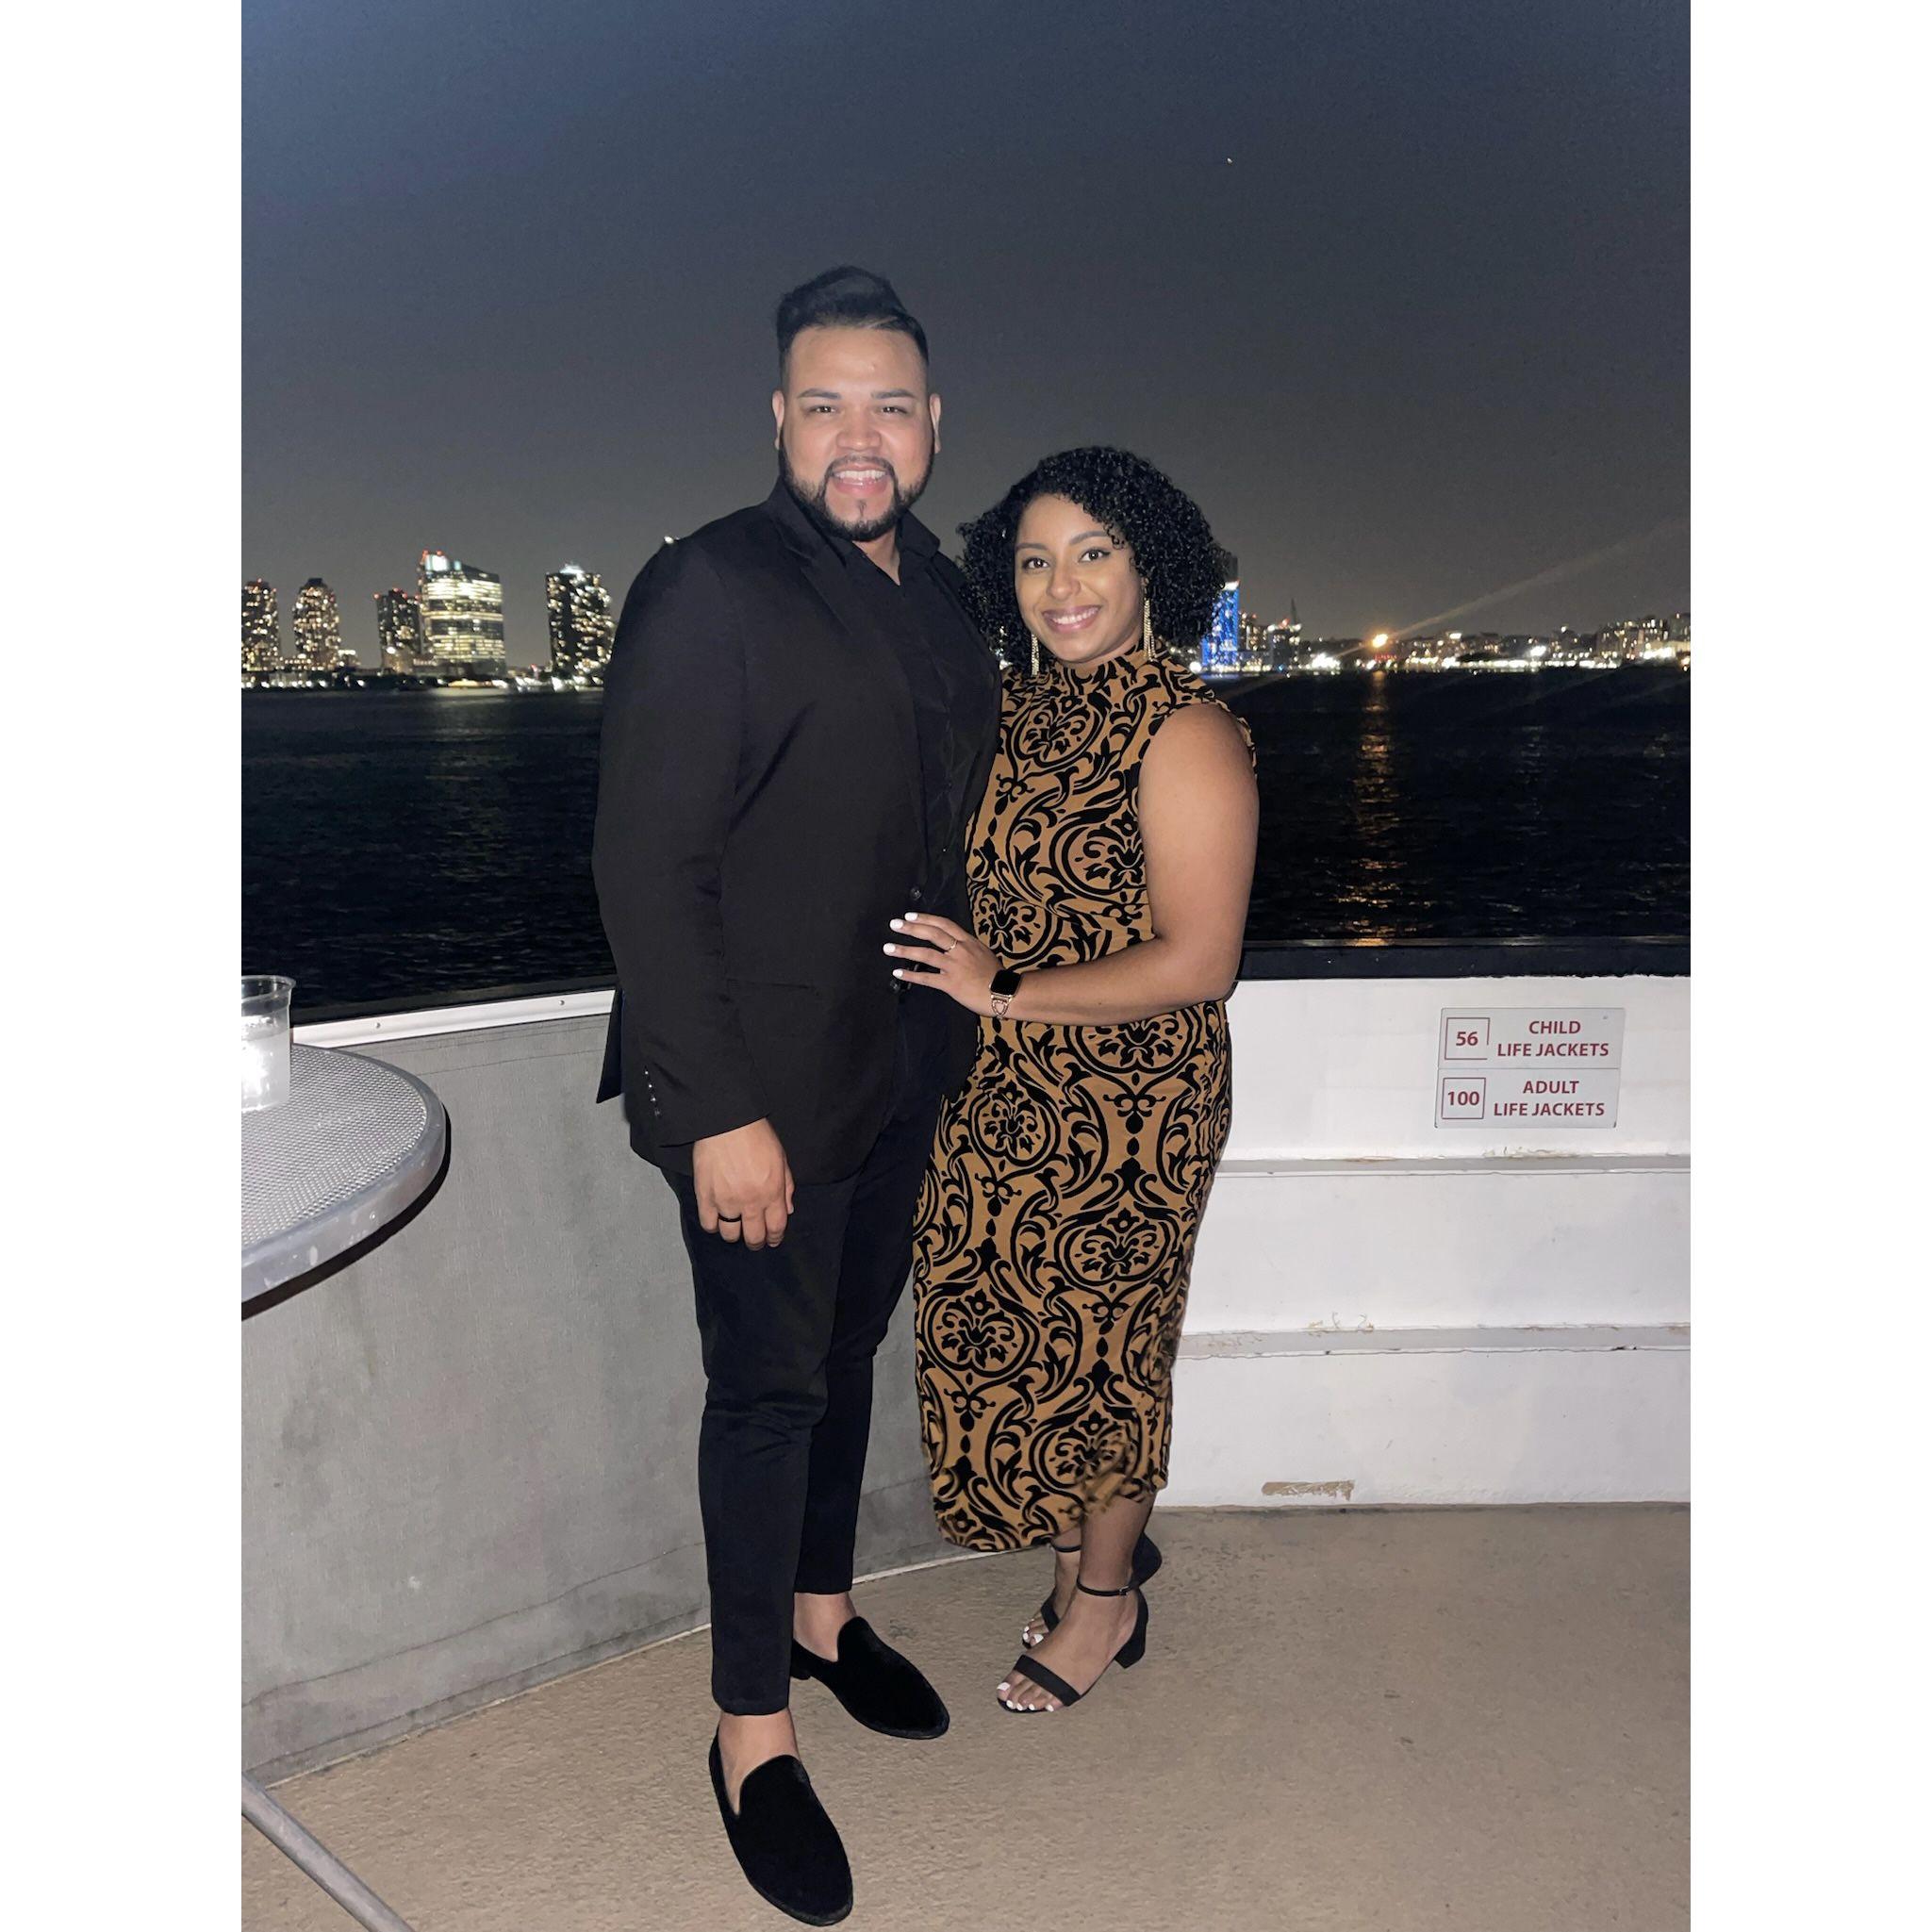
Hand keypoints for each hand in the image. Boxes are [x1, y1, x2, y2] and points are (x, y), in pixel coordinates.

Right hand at [693, 1118, 794, 1247]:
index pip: (776, 1228)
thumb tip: (787, 1209)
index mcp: (772, 1192)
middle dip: (756, 1242)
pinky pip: (708, 1223)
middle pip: (754, 1237)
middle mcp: (751, 1202)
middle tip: (754, 1239)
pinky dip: (713, 1225)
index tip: (772, 1240)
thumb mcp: (781, 1159)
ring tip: (734, 1228)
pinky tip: (717, 1219)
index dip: (775, 1238)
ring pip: (730, 1234)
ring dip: (734, 1234)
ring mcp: (726, 1202)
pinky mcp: (705, 1197)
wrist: (727, 1122)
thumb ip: (786, 1187)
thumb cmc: (756, 1136)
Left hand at [883, 912, 1000, 1014]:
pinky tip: (898, 972)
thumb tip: (956, 944)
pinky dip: (911, 974)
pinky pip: (927, 978)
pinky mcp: (951, 984)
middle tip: (895, 924)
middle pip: (932, 934)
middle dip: (911, 928)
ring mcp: (954, 966)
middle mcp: (960, 950)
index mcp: (968, 941)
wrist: (1005, 993)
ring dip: (904, 950)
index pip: (944, 924)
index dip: (925, 918)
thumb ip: (968, 947)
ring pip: (925, 954)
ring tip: (888, 947)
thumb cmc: (996, 975)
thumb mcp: (983, 953)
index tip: (910, 916)